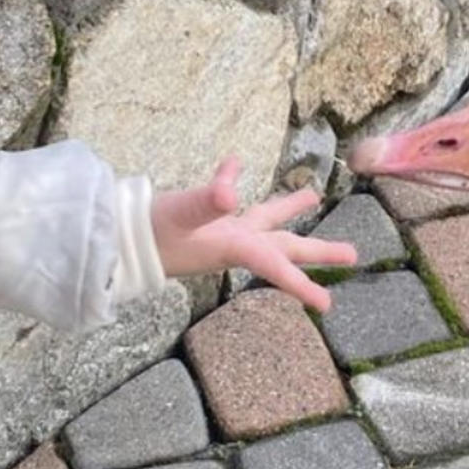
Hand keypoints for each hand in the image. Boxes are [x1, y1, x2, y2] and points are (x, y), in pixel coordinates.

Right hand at [149, 156, 357, 313]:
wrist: (116, 239)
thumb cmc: (149, 233)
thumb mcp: (179, 216)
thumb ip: (205, 202)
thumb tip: (230, 194)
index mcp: (234, 246)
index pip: (274, 267)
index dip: (300, 285)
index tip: (327, 306)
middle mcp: (234, 243)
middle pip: (286, 248)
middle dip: (318, 252)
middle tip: (353, 257)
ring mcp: (222, 232)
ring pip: (266, 221)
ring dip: (289, 211)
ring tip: (313, 198)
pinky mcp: (206, 221)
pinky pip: (230, 202)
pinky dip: (231, 181)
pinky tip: (232, 162)